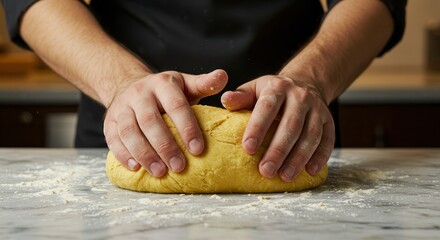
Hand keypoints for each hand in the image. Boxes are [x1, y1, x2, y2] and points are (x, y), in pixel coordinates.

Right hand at [104, 69, 227, 176]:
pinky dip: (123, 154)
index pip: (175, 105)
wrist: (129, 86)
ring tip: (160, 172)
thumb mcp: (185, 84)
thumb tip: (223, 76)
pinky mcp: (108, 122)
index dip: (187, 127)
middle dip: (165, 146)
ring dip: (145, 153)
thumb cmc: (165, 92)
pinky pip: (113, 139)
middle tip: (179, 166)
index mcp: (162, 84)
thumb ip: (204, 83)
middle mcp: (139, 94)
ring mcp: (122, 107)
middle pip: (150, 121)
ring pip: (129, 131)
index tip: (198, 149)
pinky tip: (135, 168)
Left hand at [221, 75, 334, 181]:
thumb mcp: (254, 89)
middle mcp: (300, 96)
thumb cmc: (272, 92)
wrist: (304, 83)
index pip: (267, 107)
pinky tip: (310, 171)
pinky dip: (320, 156)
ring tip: (285, 176)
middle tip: (265, 171)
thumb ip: (240, 97)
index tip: (247, 149)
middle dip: (278, 150)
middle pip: (290, 125)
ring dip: (298, 158)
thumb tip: (225, 101)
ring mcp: (317, 108)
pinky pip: (327, 140)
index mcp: (278, 87)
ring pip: (310, 135)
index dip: (258, 128)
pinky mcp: (329, 120)